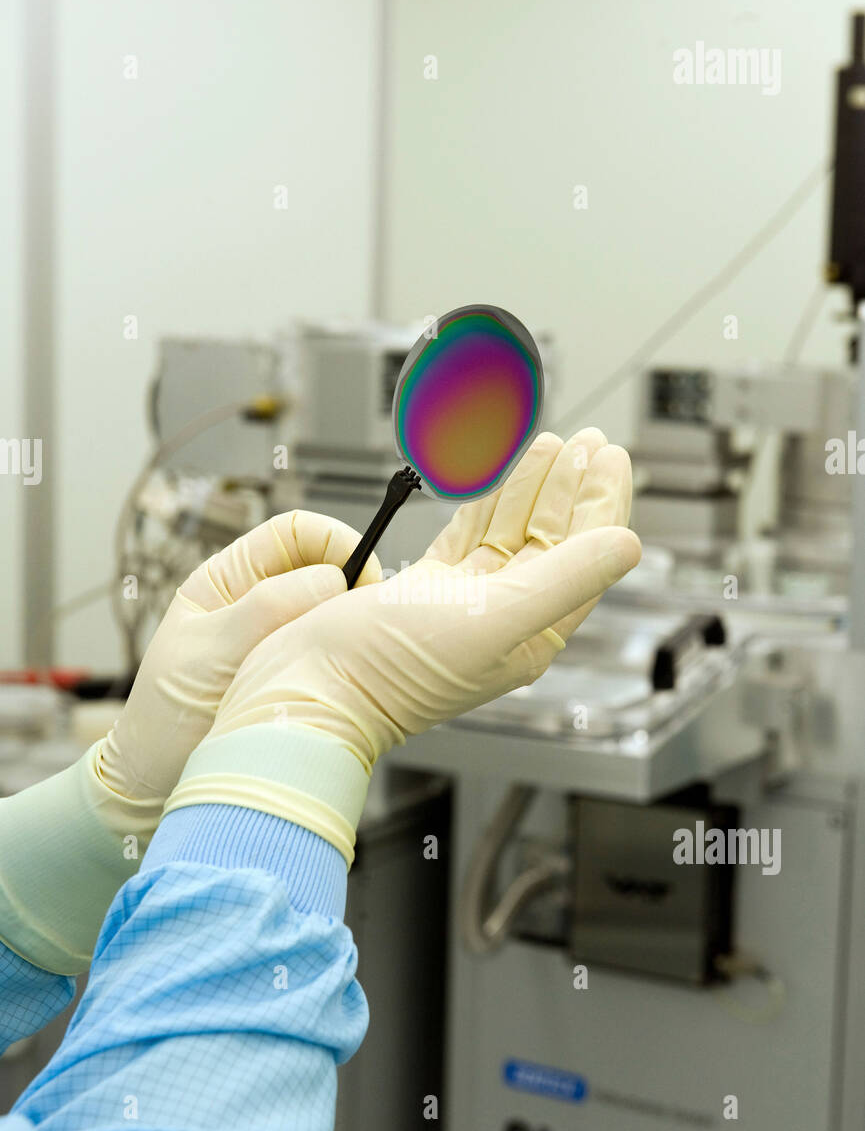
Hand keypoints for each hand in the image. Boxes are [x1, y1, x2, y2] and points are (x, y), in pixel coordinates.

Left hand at [97, 510, 380, 801]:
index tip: (361, 574)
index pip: (294, 533)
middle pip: (324, 567)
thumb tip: (330, 579)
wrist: (158, 781)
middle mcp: (258, 602)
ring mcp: (281, 639)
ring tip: (348, 653)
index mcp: (228, 579)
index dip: (333, 543)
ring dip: (347, 626)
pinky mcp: (299, 673)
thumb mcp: (210, 653)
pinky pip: (335, 652)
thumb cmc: (166, 715)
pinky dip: (347, 658)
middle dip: (350, 585)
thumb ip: (265, 610)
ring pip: (334, 611)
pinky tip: (343, 677)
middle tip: (362, 618)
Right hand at [202, 430, 639, 770]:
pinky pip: (465, 537)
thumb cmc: (390, 672)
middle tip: (585, 442)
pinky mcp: (421, 593)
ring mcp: (460, 604)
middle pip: (551, 540)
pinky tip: (494, 480)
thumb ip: (566, 578)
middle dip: (569, 487)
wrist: (308, 688)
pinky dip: (482, 504)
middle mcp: (501, 619)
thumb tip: (627, 545)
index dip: (601, 504)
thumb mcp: (493, 618)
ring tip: (547, 445)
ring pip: (508, 534)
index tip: (610, 457)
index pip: (585, 558)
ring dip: (529, 488)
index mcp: (532, 634)